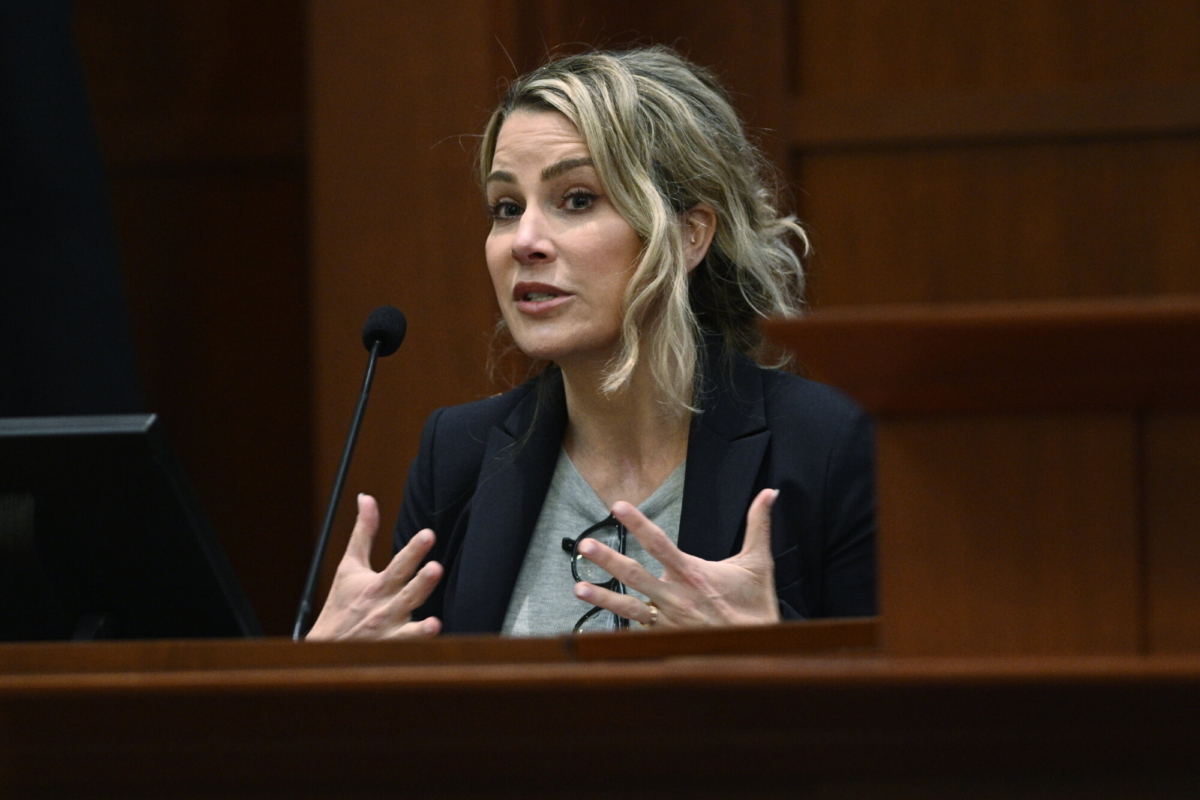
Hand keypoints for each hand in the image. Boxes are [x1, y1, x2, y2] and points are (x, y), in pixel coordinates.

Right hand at [306, 493, 443, 639]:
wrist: (326, 649)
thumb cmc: (342, 603)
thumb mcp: (349, 566)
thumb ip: (363, 532)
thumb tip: (366, 496)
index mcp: (377, 587)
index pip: (399, 565)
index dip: (414, 550)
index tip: (428, 534)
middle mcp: (385, 609)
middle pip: (407, 595)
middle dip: (421, 583)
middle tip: (435, 568)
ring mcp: (390, 634)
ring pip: (408, 630)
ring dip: (420, 628)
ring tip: (435, 623)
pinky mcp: (393, 653)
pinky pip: (408, 654)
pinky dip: (418, 652)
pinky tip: (433, 648)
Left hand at [572, 488, 781, 628]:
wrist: (758, 651)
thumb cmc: (755, 607)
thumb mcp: (759, 563)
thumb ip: (758, 525)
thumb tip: (769, 493)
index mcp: (693, 574)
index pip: (659, 542)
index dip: (638, 523)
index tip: (619, 506)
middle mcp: (675, 596)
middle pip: (634, 574)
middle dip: (607, 560)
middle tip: (584, 546)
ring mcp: (668, 620)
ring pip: (628, 606)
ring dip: (602, 597)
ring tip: (578, 588)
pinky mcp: (666, 639)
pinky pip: (636, 632)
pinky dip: (616, 630)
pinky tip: (592, 628)